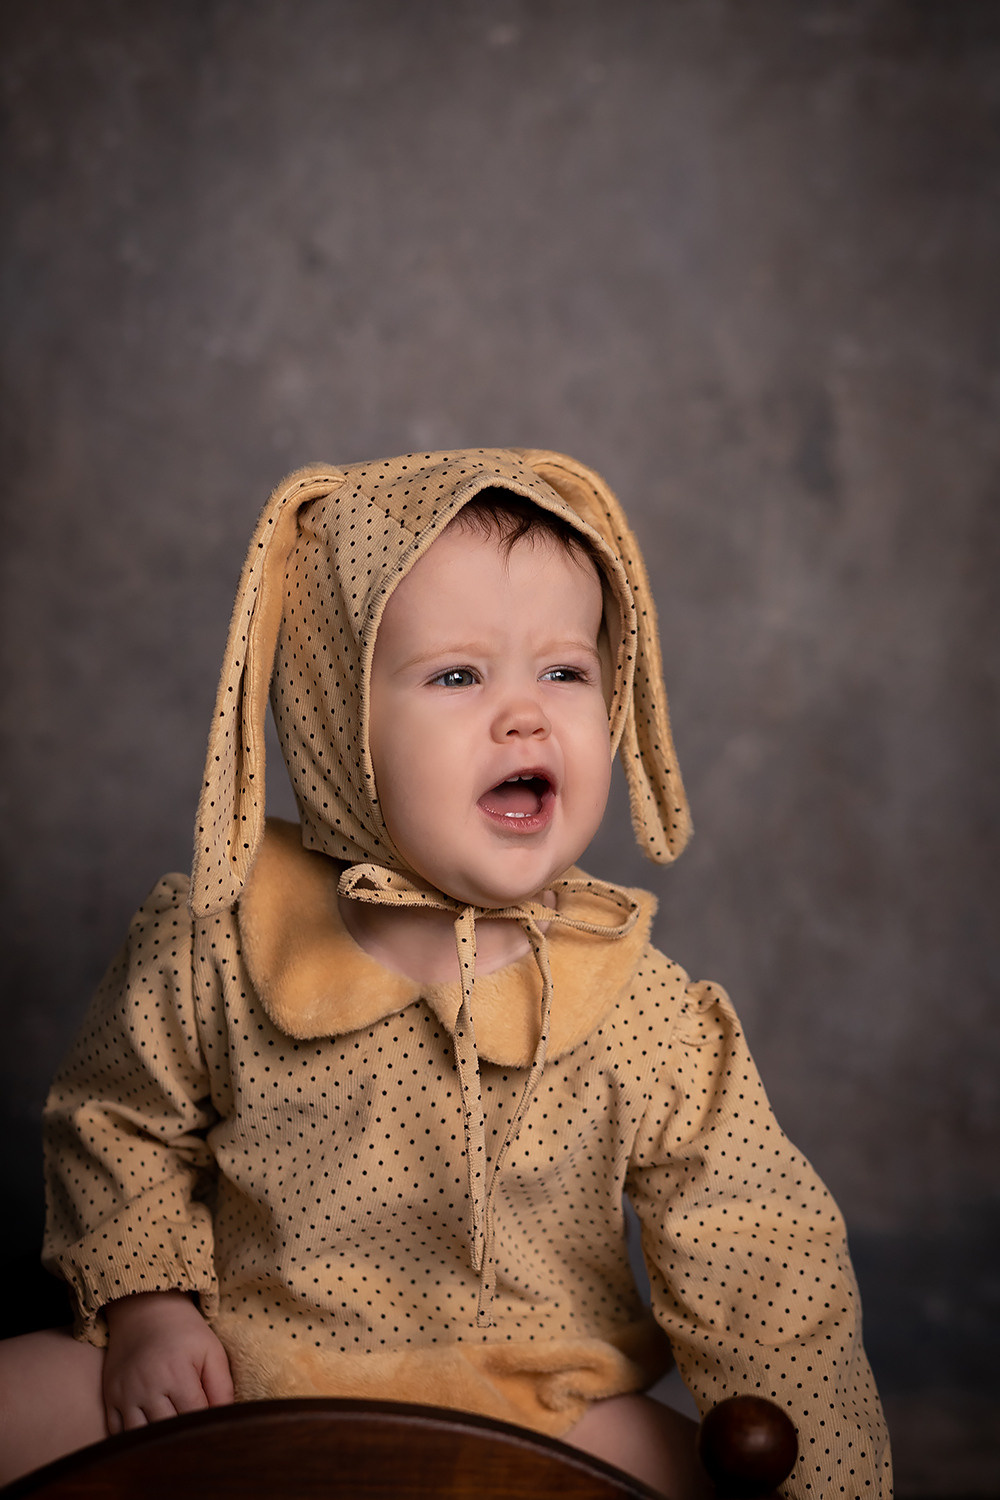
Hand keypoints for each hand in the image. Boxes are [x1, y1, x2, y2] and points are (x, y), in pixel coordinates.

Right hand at [103, 1290, 233, 1432]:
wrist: (145, 1309)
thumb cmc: (185, 1332)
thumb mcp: (211, 1350)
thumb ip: (222, 1386)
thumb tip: (225, 1419)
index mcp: (176, 1373)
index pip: (194, 1417)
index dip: (206, 1427)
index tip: (213, 1430)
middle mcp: (147, 1386)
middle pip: (167, 1432)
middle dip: (183, 1437)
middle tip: (194, 1437)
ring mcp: (125, 1394)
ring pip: (141, 1438)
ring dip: (157, 1444)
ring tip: (172, 1439)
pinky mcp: (110, 1397)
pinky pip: (117, 1433)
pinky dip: (132, 1442)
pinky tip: (148, 1438)